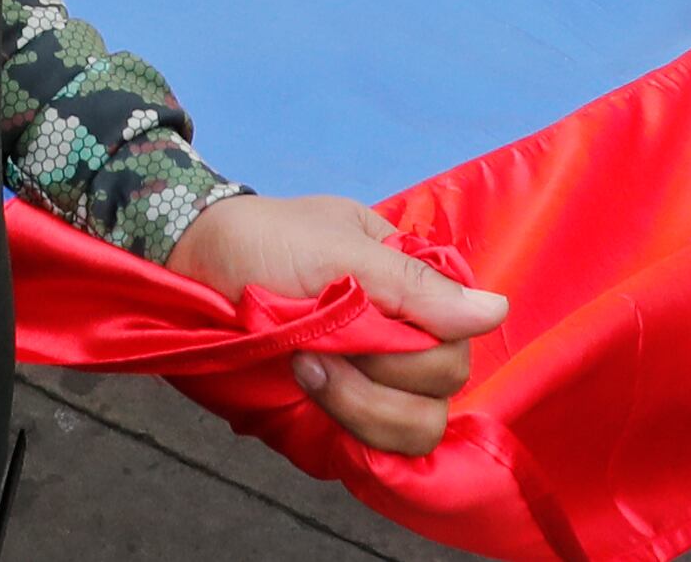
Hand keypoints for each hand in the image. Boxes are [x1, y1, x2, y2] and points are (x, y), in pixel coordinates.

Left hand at [168, 195, 508, 458]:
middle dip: (384, 375)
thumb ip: (415, 287)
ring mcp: (370, 382)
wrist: (193, 262)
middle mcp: (400, 338)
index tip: (365, 325)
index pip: (458, 341)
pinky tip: (310, 396)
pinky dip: (349, 431)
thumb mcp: (341, 247)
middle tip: (321, 348)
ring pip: (414, 429)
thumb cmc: (265, 241)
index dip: (421, 348)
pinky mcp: (336, 415)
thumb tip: (497, 312)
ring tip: (303, 367)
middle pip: (442, 389)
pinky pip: (373, 448)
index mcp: (411, 290)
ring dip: (360, 405)